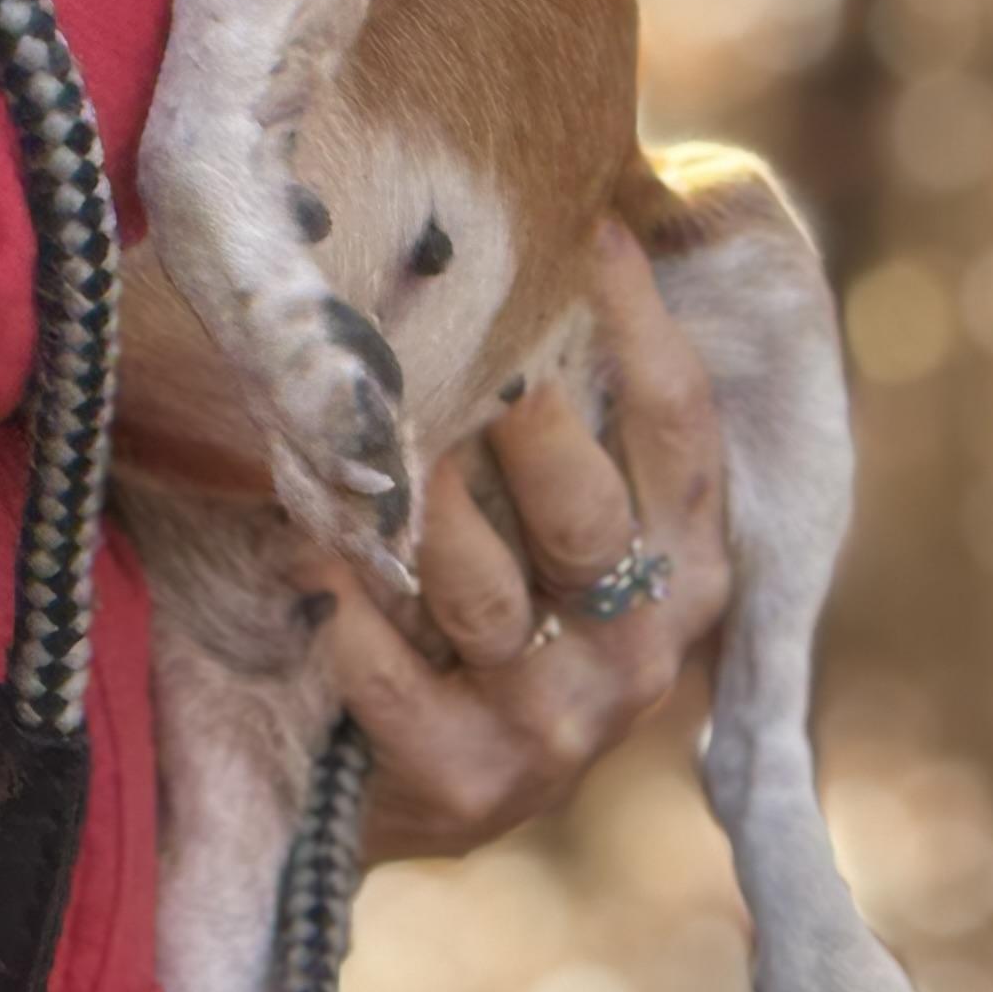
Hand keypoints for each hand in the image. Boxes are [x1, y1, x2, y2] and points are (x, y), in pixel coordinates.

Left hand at [293, 223, 733, 860]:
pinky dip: (342, 612)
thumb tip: (589, 208)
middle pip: (583, 512)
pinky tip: (300, 552)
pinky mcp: (474, 783)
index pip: (683, 430)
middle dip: (515, 420)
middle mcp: (647, 650)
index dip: (641, 327)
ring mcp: (563, 726)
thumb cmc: (487, 591)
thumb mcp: (552, 505)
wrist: (411, 783)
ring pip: (480, 593)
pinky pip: (395, 681)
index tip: (592, 230)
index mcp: (692, 567)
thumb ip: (583, 395)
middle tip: (447, 334)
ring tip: (355, 433)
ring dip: (411, 508)